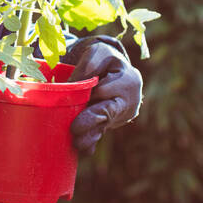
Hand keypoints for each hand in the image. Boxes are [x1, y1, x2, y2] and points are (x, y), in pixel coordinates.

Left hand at [65, 37, 142, 154]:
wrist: (115, 69)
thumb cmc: (104, 59)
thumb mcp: (97, 54)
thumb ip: (87, 67)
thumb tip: (72, 86)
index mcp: (129, 80)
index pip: (105, 90)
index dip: (88, 95)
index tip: (71, 99)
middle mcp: (131, 100)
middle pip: (108, 112)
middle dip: (91, 121)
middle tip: (74, 130)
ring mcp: (125, 113)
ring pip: (105, 125)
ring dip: (91, 135)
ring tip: (78, 144)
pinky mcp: (116, 122)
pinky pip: (104, 130)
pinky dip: (94, 138)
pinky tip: (86, 149)